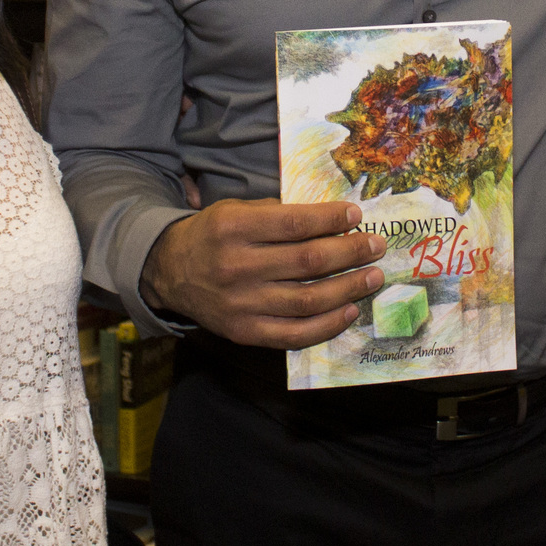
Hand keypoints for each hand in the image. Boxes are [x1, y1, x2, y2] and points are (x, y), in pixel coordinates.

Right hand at [139, 197, 384, 348]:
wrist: (170, 272)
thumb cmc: (212, 235)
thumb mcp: (235, 211)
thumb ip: (278, 215)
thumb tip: (334, 219)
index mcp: (233, 228)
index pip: (294, 224)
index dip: (330, 219)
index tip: (356, 214)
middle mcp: (236, 267)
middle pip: (307, 262)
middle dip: (350, 252)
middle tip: (375, 245)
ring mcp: (241, 305)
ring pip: (307, 300)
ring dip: (348, 288)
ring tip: (372, 276)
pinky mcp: (245, 332)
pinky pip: (294, 334)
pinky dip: (327, 325)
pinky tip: (348, 310)